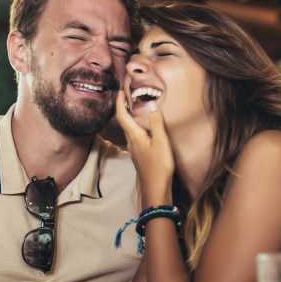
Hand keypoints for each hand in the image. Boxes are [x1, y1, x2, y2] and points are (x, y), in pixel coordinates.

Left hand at [114, 85, 174, 204]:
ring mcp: (135, 150)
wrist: (156, 191)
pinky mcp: (140, 156)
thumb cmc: (158, 167)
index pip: (121, 115)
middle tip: (129, 95)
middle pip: (124, 121)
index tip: (120, 90)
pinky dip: (138, 127)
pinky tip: (146, 128)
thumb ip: (156, 123)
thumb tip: (150, 104)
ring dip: (130, 117)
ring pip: (129, 129)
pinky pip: (136, 136)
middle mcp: (131, 142)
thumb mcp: (161, 142)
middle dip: (124, 107)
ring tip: (137, 108)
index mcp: (134, 136)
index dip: (119, 102)